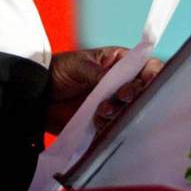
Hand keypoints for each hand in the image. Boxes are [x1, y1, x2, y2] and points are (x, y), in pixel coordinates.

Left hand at [46, 46, 162, 133]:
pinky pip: (115, 127)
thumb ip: (100, 74)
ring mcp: (112, 103)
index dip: (153, 73)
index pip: (145, 66)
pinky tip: (97, 121)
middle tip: (121, 96)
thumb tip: (118, 85)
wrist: (36, 95)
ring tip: (102, 109)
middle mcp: (119, 83)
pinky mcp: (102, 122)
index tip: (151, 81)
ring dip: (120, 111)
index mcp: (118, 63)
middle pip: (142, 91)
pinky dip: (110, 126)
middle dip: (135, 94)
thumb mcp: (79, 66)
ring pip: (130, 111)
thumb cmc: (58, 70)